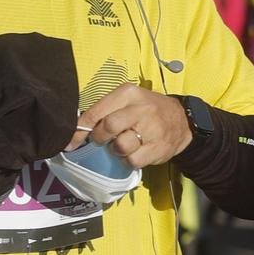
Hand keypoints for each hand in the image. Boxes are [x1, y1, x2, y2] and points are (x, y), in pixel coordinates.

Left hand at [73, 85, 190, 168]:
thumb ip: (104, 112)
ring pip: (120, 146)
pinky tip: (134, 152)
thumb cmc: (147, 110)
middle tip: (103, 141)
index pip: (97, 111)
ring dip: (116, 150)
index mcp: (129, 93)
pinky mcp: (159, 147)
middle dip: (100, 138)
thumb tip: (77, 134)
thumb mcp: (127, 101)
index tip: (71, 142)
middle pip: (108, 127)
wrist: (182, 120)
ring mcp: (152, 129)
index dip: (81, 130)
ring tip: (123, 145)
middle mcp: (142, 109)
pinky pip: (133, 160)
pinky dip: (129, 160)